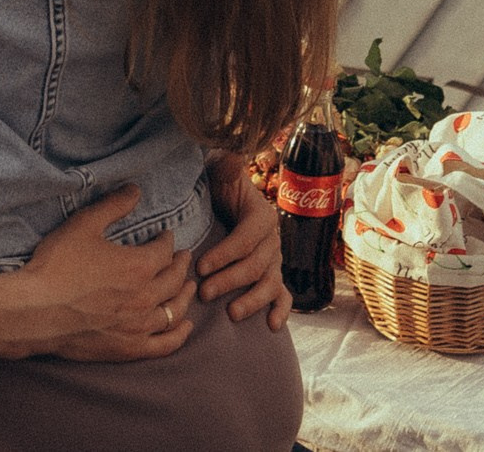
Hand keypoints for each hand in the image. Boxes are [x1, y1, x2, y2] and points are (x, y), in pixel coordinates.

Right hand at [14, 186, 195, 362]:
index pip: (165, 251)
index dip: (168, 241)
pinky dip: (179, 334)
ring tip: (188, 287)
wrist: (35, 311)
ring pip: (175, 311)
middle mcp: (146, 297)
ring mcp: (139, 326)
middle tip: (183, 257)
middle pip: (174, 280)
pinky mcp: (129, 349)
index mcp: (139, 266)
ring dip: (185, 296)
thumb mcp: (84, 225)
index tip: (166, 236)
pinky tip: (185, 326)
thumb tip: (136, 190)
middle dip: (181, 265)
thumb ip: (113, 205)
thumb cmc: (57, 266)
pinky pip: (165, 344)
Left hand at [201, 152, 289, 331]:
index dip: (225, 254)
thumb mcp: (220, 173)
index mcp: (261, 215)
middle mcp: (272, 239)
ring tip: (231, 313)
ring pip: (270, 283)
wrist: (224, 201)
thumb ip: (225, 166)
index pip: (246, 238)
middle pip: (256, 265)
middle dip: (230, 280)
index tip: (200, 266)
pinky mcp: (273, 275)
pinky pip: (283, 294)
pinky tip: (273, 326)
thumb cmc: (218, 188)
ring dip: (252, 300)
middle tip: (204, 293)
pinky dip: (280, 310)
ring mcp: (275, 259)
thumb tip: (229, 158)